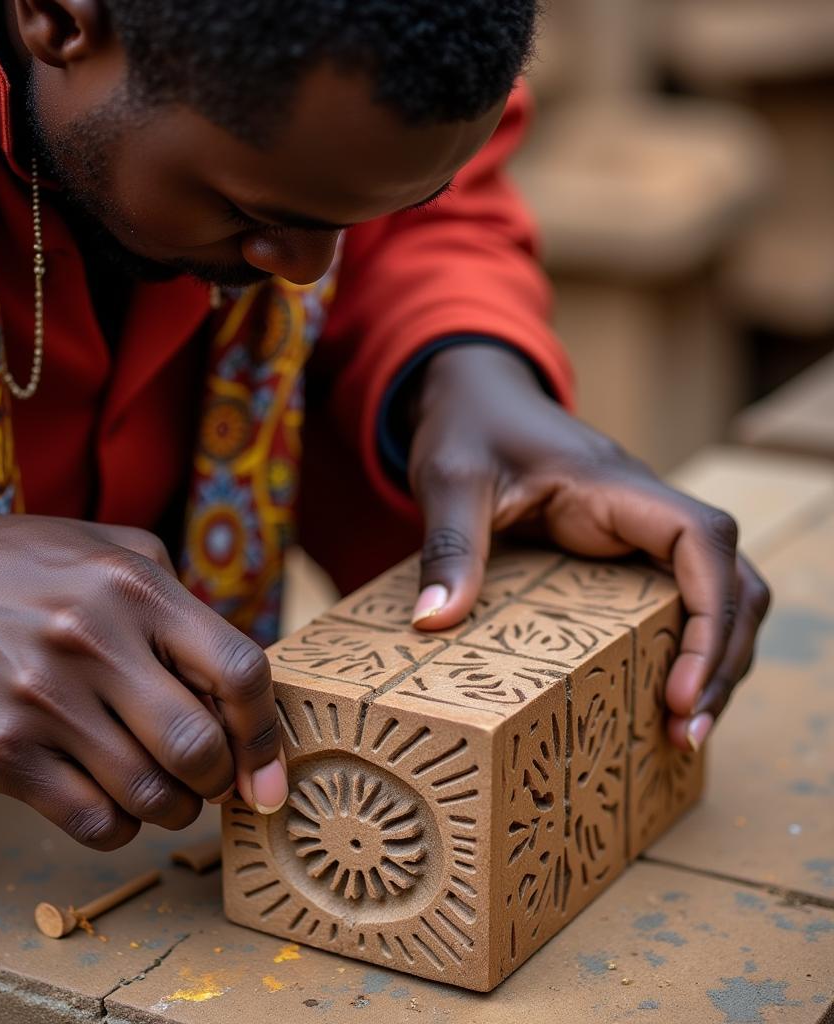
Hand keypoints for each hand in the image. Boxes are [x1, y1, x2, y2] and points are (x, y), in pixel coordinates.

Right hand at [0, 513, 287, 848]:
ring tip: (168, 791)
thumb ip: (180, 602)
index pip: (239, 671)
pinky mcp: (3, 753)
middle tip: (214, 779)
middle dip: (221, 779)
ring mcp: (44, 701)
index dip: (267, 733)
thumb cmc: (24, 569)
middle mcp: (93, 641)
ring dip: (176, 809)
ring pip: (151, 796)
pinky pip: (93, 823)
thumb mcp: (113, 551)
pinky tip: (116, 802)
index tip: (268, 771)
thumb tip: (237, 685)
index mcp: (135, 588)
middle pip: (199, 747)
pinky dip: (122, 827)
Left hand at [407, 344, 770, 750]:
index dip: (711, 614)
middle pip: (730, 579)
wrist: (473, 393)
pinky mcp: (621, 548)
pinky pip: (679, 595)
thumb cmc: (468, 425)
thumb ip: (448, 545)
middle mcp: (642, 509)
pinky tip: (662, 694)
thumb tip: (435, 623)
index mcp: (614, 485)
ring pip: (719, 591)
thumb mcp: (449, 479)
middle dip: (722, 658)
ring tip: (682, 731)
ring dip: (715, 659)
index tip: (681, 686)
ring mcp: (637, 529)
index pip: (702, 538)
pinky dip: (687, 644)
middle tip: (684, 733)